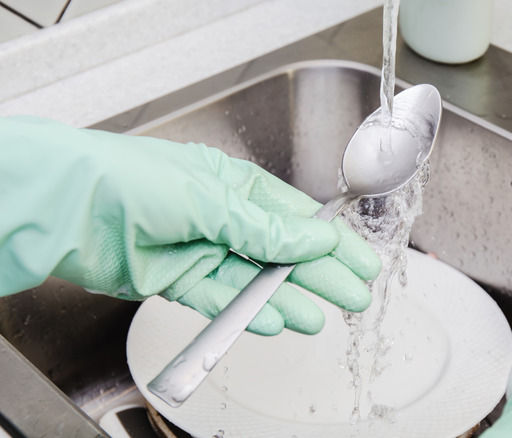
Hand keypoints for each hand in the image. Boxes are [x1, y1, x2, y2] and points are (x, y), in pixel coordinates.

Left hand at [0, 116, 380, 334]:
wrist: (68, 207)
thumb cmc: (132, 178)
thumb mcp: (213, 198)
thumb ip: (266, 228)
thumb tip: (316, 238)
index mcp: (235, 186)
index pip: (296, 217)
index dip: (330, 240)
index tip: (358, 260)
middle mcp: (221, 218)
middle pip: (281, 252)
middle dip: (318, 274)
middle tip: (351, 295)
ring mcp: (200, 249)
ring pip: (253, 281)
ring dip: (285, 299)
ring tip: (315, 316)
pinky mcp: (177, 279)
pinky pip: (219, 299)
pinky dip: (244, 311)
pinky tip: (270, 319)